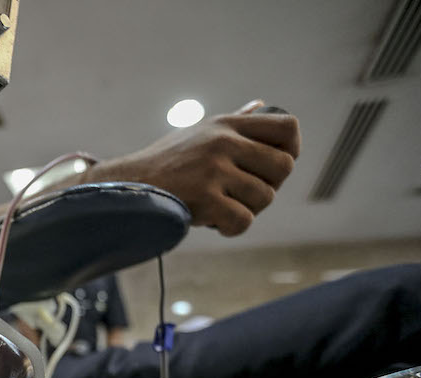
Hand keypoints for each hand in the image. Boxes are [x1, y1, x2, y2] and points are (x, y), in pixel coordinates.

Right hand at [87, 100, 300, 235]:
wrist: (128, 186)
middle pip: (283, 167)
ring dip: (249, 210)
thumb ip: (234, 122)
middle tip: (246, 193)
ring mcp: (214, 171)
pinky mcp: (205, 199)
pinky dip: (232, 228)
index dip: (292, 149)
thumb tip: (261, 106)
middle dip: (271, 186)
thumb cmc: (165, 163)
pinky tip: (215, 223)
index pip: (286, 127)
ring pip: (265, 198)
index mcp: (225, 125)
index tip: (275, 166)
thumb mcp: (198, 132)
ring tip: (224, 207)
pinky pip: (243, 221)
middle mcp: (223, 143)